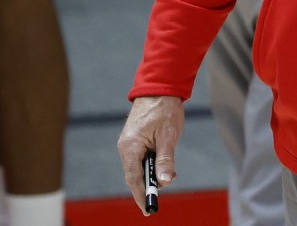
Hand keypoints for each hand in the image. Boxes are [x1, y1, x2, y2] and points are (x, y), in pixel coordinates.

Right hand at [117, 96, 184, 214]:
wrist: (159, 87)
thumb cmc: (164, 109)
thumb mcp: (168, 136)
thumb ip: (165, 160)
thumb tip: (165, 181)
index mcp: (130, 147)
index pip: (134, 178)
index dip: (141, 194)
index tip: (148, 209)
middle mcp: (126, 147)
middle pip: (134, 175)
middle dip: (149, 185)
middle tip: (162, 192)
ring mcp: (128, 143)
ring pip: (138, 167)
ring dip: (152, 174)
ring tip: (170, 175)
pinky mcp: (134, 140)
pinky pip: (140, 159)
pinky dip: (151, 165)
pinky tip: (164, 166)